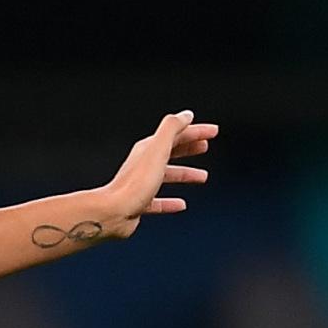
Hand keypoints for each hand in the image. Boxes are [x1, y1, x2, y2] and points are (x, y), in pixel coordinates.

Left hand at [97, 110, 216, 238]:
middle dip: (189, 147)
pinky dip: (171, 201)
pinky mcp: (139, 204)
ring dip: (185, 174)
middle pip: (170, 152)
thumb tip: (186, 115)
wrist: (114, 212)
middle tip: (205, 146)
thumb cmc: (136, 183)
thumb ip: (172, 128)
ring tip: (202, 177)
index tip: (213, 131)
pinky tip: (181, 205)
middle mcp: (143, 164)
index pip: (176, 134)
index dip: (196, 131)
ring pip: (167, 176)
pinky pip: (159, 201)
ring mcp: (141, 184)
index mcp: (148, 149)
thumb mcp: (158, 149)